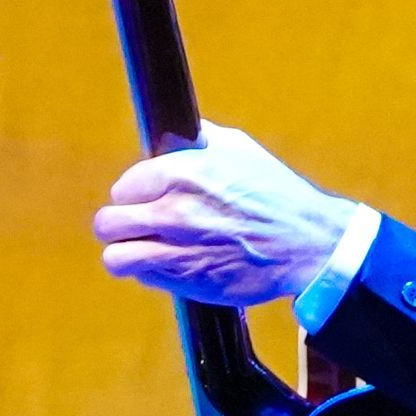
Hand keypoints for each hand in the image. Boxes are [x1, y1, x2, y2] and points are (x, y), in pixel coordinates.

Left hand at [96, 120, 353, 306]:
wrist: (306, 243)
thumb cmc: (277, 196)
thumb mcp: (239, 149)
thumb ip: (199, 140)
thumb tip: (175, 135)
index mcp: (180, 173)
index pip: (123, 187)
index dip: (134, 194)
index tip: (148, 200)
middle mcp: (172, 211)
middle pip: (109, 222)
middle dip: (121, 224)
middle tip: (140, 226)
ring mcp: (177, 250)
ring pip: (116, 256)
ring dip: (126, 253)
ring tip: (143, 250)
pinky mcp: (187, 281)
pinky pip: (143, 278)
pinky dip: (149, 272)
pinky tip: (170, 265)